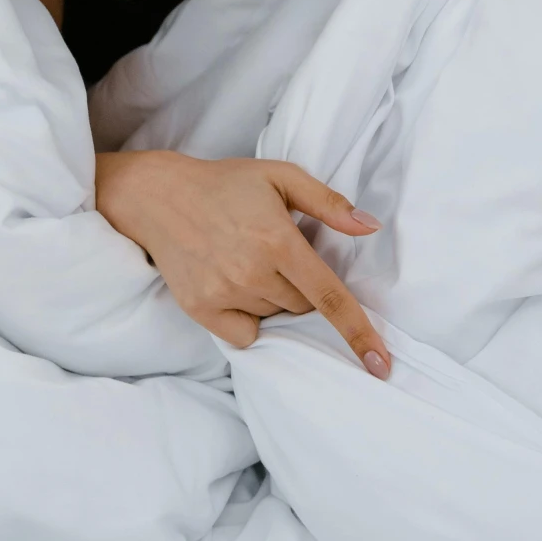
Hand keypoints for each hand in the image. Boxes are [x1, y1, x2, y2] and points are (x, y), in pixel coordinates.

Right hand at [95, 149, 391, 375]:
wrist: (160, 196)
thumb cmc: (227, 184)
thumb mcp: (281, 176)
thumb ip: (329, 203)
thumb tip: (370, 226)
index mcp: (278, 241)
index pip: (330, 297)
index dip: (359, 332)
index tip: (381, 364)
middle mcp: (252, 272)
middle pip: (303, 307)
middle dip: (301, 286)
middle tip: (274, 252)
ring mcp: (224, 294)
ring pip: (275, 317)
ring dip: (273, 297)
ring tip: (247, 259)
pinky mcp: (201, 309)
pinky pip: (245, 334)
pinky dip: (248, 318)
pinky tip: (232, 284)